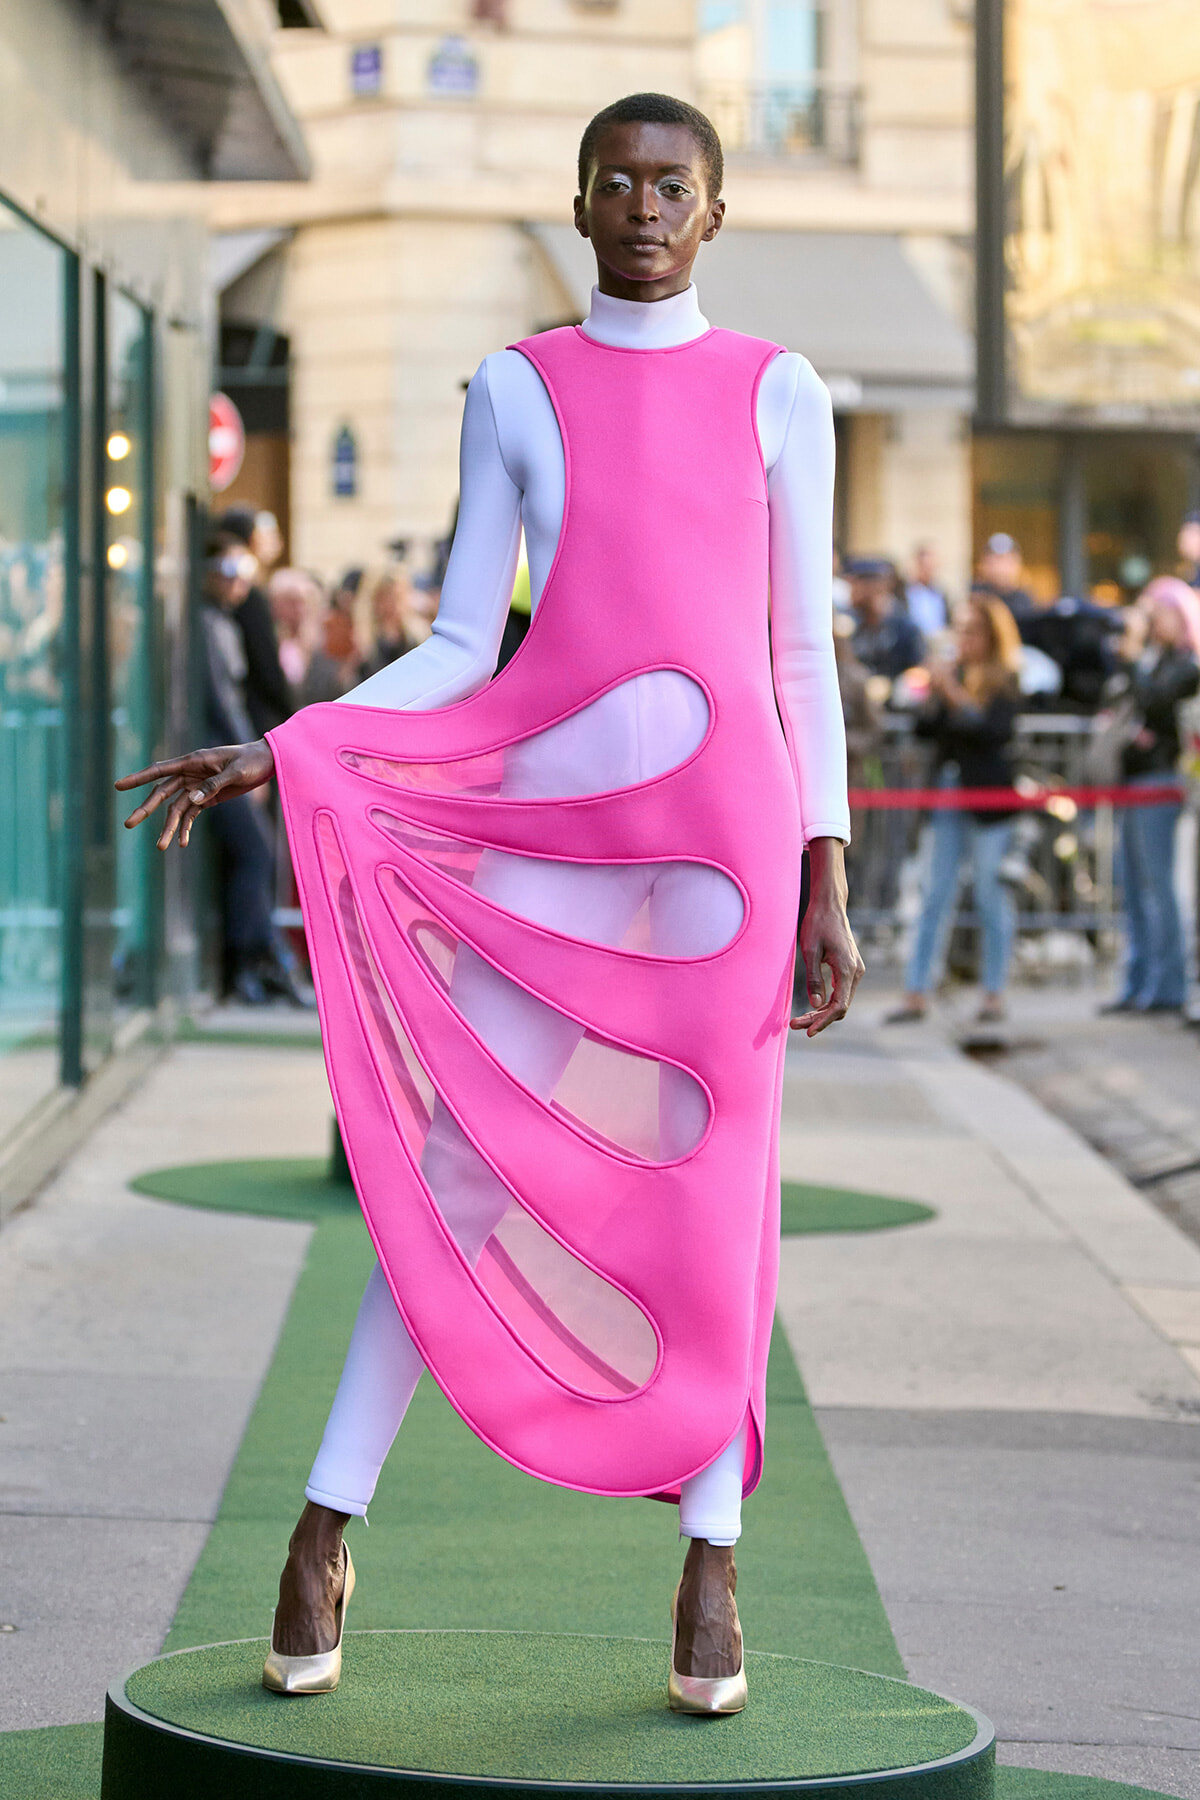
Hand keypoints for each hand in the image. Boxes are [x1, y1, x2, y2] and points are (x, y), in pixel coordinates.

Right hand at [115, 739, 274, 848]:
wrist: (266, 761)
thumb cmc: (250, 760)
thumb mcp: (235, 771)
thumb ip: (214, 784)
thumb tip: (191, 799)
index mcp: (192, 762)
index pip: (159, 770)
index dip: (138, 778)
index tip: (118, 786)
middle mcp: (190, 774)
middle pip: (162, 793)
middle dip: (146, 809)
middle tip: (128, 823)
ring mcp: (197, 787)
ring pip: (176, 809)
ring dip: (169, 827)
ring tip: (160, 847)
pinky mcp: (207, 798)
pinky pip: (191, 815)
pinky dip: (186, 828)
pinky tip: (182, 843)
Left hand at [790, 837, 864, 1035]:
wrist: (830, 905)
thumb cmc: (818, 923)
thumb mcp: (810, 950)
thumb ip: (814, 978)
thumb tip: (816, 1003)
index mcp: (847, 969)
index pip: (839, 1006)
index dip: (823, 1021)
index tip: (808, 1031)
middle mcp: (856, 972)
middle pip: (841, 1007)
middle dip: (819, 1019)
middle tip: (795, 1024)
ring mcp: (856, 970)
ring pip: (842, 1000)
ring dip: (823, 1012)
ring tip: (800, 1018)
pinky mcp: (851, 967)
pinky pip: (842, 992)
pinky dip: (828, 1002)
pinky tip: (812, 1006)